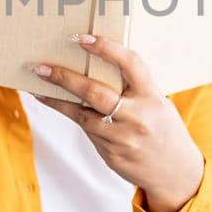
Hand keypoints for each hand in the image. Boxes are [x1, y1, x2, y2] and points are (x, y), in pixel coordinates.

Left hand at [29, 34, 204, 211]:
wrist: (175, 173)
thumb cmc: (163, 129)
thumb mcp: (158, 103)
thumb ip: (134, 88)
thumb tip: (97, 64)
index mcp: (152, 98)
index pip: (130, 64)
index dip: (107, 48)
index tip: (83, 38)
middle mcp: (137, 117)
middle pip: (95, 92)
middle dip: (64, 77)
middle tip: (40, 66)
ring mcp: (122, 138)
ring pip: (81, 114)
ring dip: (56, 99)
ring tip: (36, 85)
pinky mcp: (111, 154)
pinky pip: (86, 130)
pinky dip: (69, 114)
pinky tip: (54, 103)